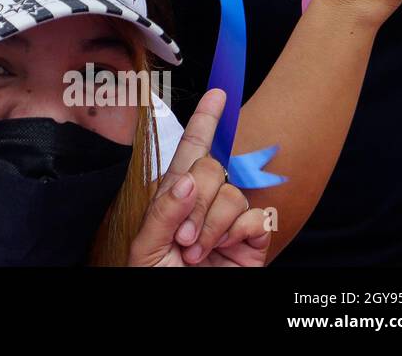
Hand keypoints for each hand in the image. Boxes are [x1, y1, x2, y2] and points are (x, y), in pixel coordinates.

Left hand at [128, 89, 271, 266]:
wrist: (180, 308)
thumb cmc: (156, 278)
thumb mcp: (146, 246)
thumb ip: (163, 210)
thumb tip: (187, 180)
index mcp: (175, 196)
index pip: (191, 149)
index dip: (206, 119)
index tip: (218, 93)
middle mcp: (205, 202)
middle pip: (213, 166)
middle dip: (196, 199)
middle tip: (183, 236)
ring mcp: (231, 221)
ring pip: (233, 193)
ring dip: (211, 224)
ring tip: (195, 252)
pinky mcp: (254, 241)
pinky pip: (255, 218)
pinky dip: (234, 234)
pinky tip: (220, 252)